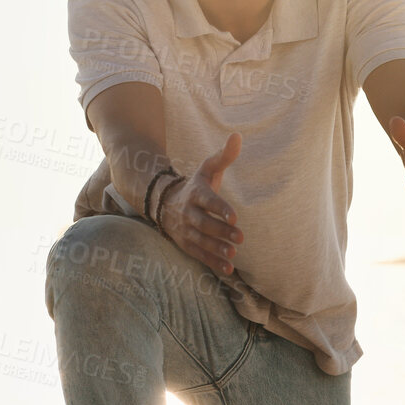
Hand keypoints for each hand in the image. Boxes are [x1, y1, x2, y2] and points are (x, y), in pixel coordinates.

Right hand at [159, 133, 243, 275]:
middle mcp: (189, 213)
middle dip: (221, 232)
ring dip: (217, 249)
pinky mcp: (186, 244)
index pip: (208, 201)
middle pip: (205, 224)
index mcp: (196, 194)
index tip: (234, 217)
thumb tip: (238, 136)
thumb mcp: (207, 169)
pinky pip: (199, 255)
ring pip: (201, 241)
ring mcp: (186, 230)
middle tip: (240, 238)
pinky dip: (212, 263)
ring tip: (234, 254)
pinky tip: (228, 269)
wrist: (163, 201)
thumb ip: (224, 156)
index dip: (221, 209)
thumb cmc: (196, 185)